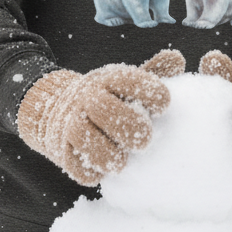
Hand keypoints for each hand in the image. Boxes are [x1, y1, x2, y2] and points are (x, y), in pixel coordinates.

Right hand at [16, 49, 184, 185]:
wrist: (52, 108)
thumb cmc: (104, 97)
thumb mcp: (125, 81)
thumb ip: (153, 72)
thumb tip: (179, 59)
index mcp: (107, 80)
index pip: (131, 81)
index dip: (153, 94)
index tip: (163, 107)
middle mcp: (88, 98)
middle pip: (110, 113)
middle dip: (134, 129)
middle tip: (144, 140)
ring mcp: (71, 124)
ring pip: (91, 142)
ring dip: (113, 156)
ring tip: (123, 159)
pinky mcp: (62, 151)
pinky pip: (79, 167)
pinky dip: (93, 172)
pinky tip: (103, 169)